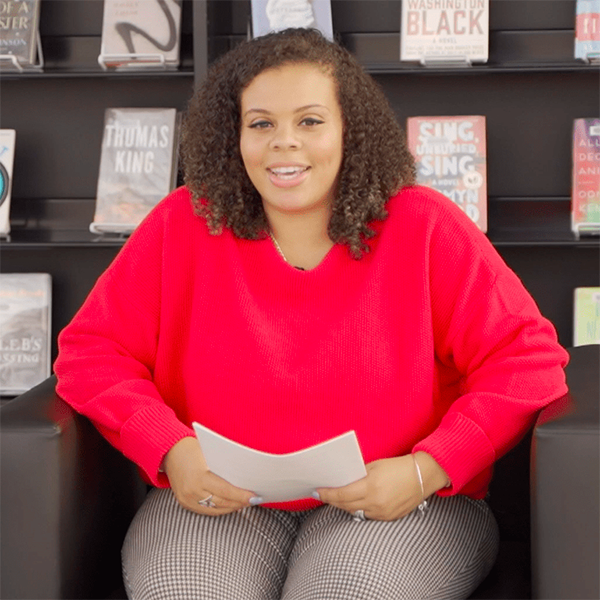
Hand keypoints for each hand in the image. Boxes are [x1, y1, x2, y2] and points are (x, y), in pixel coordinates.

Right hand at [163, 436, 259, 514]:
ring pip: (215, 509)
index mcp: (199, 477)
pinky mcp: (184, 503)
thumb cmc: (192, 448)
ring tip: (245, 502)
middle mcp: (192, 492)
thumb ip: (225, 467)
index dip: (242, 496)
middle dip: (240, 502)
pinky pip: (206, 510)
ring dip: (231, 507)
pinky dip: (220, 508)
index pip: (226, 491)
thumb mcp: (210, 454)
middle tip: (254, 499)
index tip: (255, 497)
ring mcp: (186, 499)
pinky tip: (230, 504)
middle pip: (222, 503)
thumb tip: (245, 477)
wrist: (168, 450)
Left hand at [315, 452, 449, 520]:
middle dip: (332, 500)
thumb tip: (342, 481)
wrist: (422, 476)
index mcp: (371, 487)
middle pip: (345, 505)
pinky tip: (352, 503)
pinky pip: (367, 515)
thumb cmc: (397, 467)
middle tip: (321, 494)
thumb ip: (358, 476)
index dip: (327, 494)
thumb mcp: (374, 466)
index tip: (316, 491)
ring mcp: (382, 513)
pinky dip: (357, 509)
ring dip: (343, 506)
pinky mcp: (388, 518)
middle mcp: (375, 503)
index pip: (342, 494)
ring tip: (333, 498)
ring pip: (355, 512)